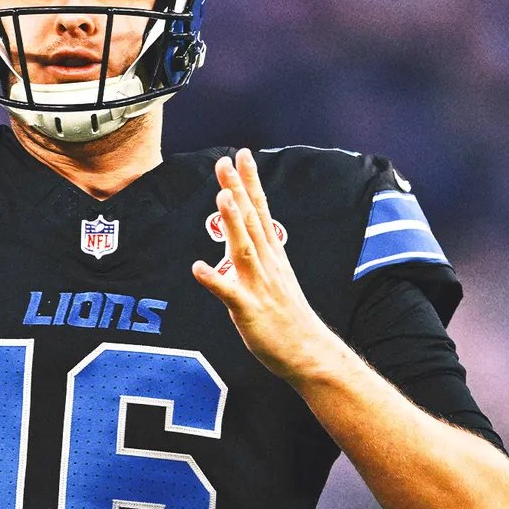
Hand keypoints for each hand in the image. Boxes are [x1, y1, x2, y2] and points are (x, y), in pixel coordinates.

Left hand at [192, 148, 338, 383]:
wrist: (309, 353)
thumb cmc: (287, 316)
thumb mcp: (274, 276)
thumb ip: (257, 251)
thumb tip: (241, 228)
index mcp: (272, 254)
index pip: (260, 210)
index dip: (250, 182)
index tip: (242, 155)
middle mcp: (267, 264)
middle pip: (250, 222)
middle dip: (237, 191)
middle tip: (225, 161)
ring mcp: (259, 286)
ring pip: (244, 249)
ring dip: (232, 223)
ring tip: (222, 197)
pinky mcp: (250, 311)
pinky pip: (229, 294)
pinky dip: (214, 280)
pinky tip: (198, 268)